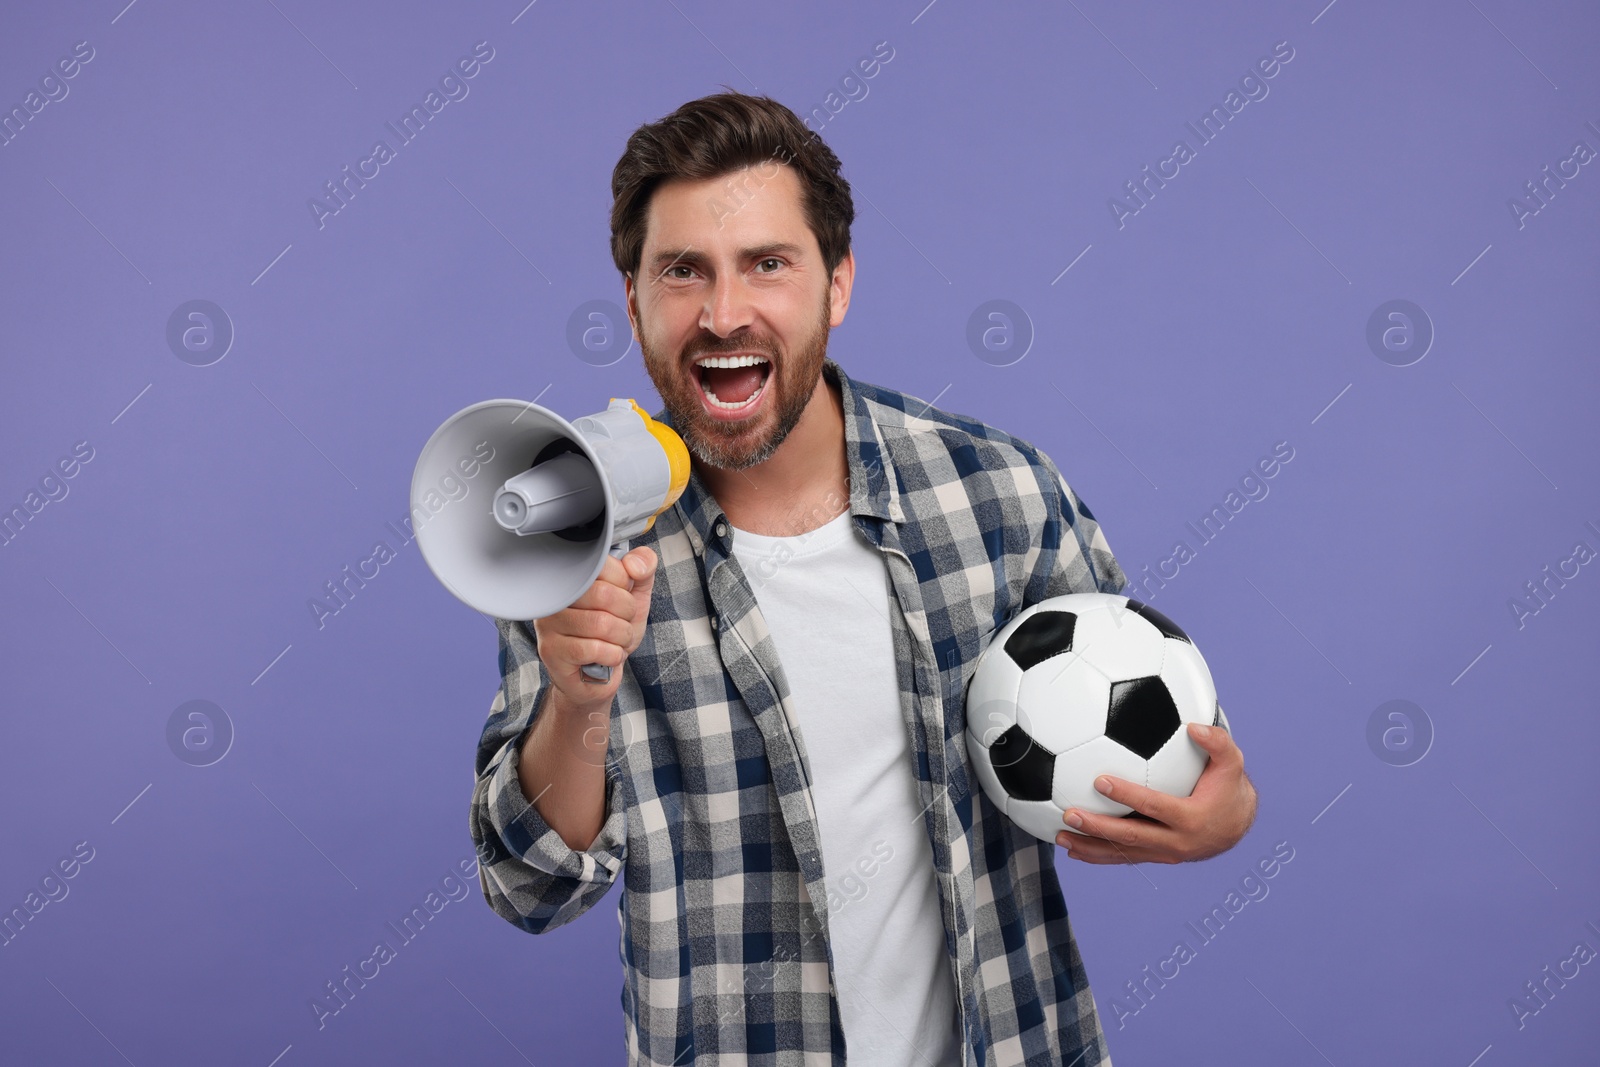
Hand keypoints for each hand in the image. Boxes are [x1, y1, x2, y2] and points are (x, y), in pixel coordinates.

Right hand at [532, 545, 657, 715]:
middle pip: (603, 594)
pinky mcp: (551, 651)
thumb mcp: (635, 595)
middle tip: (621, 623)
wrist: (600, 674)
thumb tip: (634, 563)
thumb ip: (643, 568)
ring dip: (621, 637)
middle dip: (626, 613)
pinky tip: (606, 656)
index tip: (621, 597)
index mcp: (574, 574)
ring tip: (615, 641)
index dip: (625, 584)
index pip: (604, 565)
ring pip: (600, 624)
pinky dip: (612, 655)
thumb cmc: (614, 630)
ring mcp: (548, 623)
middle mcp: (555, 594)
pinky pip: (592, 649)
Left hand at [1055, 723, 1256, 864]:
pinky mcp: (1156, 857)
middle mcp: (1177, 842)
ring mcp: (1165, 854)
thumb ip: (1218, 742)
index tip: (1099, 781)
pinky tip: (1072, 850)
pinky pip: (1124, 858)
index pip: (1153, 806)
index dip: (1126, 795)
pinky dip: (1098, 856)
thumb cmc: (1229, 788)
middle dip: (1098, 827)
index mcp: (1191, 819)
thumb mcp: (1232, 763)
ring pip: (1123, 853)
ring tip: (1060, 837)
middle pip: (1131, 836)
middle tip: (1069, 815)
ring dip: (1090, 847)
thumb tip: (1195, 726)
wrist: (1236, 825)